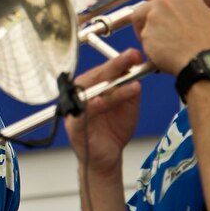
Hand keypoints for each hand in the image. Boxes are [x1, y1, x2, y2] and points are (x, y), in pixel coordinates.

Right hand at [65, 49, 142, 175]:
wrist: (107, 157)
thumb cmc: (114, 129)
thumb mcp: (127, 104)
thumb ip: (128, 87)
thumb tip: (135, 67)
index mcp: (91, 88)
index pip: (104, 71)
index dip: (119, 61)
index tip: (135, 54)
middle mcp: (80, 96)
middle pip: (95, 78)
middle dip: (114, 66)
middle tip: (131, 57)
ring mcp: (75, 111)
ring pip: (91, 95)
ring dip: (112, 90)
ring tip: (132, 86)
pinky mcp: (75, 127)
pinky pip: (81, 115)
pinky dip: (90, 108)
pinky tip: (99, 101)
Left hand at [133, 0, 209, 74]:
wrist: (205, 61)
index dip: (159, 8)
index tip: (160, 16)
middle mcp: (167, 2)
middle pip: (146, 6)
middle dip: (146, 18)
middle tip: (151, 31)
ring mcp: (154, 16)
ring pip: (139, 20)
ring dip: (143, 31)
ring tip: (153, 43)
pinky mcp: (146, 33)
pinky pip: (142, 39)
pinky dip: (147, 46)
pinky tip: (158, 53)